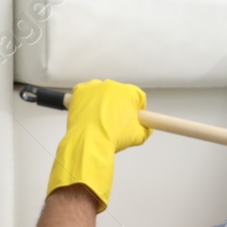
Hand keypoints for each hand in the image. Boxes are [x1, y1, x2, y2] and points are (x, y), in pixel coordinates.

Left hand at [45, 80, 150, 211]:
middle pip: (119, 95)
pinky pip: (86, 92)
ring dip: (103, 102)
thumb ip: (146, 128)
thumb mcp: (139, 136)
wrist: (89, 141)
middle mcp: (112, 85)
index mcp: (129, 92)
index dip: (136, 109)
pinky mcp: (80, 91)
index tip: (132, 118)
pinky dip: (87, 100)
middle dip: (119, 106)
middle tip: (114, 122)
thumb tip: (146, 127)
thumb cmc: (112, 137)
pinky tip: (88, 112)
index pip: (138, 97)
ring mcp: (95, 87)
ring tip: (99, 119)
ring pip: (102, 92)